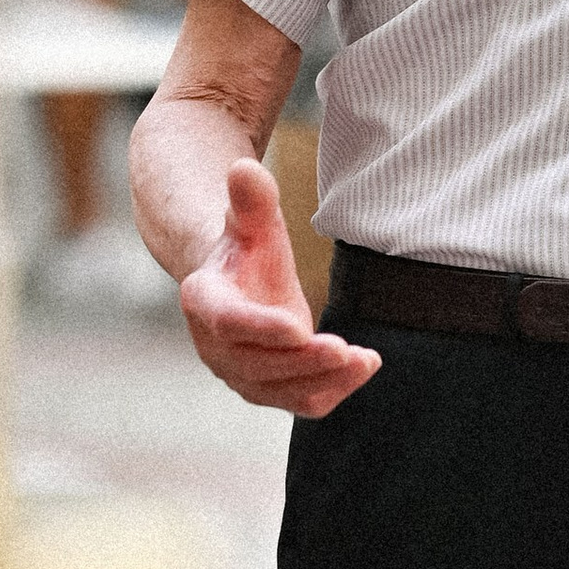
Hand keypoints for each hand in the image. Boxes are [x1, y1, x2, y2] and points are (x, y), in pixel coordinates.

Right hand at [174, 156, 378, 416]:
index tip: (299, 327)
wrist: (236, 278)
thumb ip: (250, 198)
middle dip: (303, 361)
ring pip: (282, 391)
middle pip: (259, 365)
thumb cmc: (245, 243)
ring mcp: (239, 373)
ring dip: (324, 379)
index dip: (262, 328)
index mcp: (203, 301)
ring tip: (365, 360)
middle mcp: (214, 346)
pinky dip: (333, 390)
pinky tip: (364, 367)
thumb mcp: (249, 218)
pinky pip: (300, 401)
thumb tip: (244, 168)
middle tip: (344, 350)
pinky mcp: (268, 389)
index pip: (230, 323)